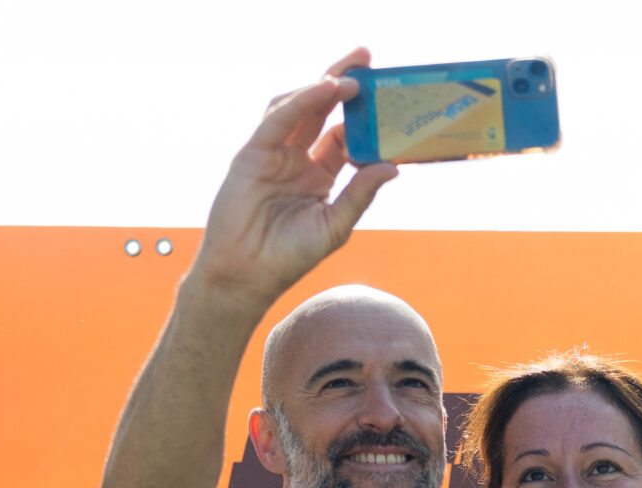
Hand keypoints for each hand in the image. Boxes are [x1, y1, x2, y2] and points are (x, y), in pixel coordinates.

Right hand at [190, 47, 397, 304]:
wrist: (247, 275)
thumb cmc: (289, 257)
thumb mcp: (335, 225)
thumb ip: (360, 193)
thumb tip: (394, 166)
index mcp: (320, 174)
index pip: (346, 135)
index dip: (365, 117)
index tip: (390, 100)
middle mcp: (298, 158)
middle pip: (323, 110)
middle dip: (344, 81)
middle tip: (367, 57)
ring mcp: (275, 152)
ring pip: (300, 107)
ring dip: (324, 86)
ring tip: (353, 77)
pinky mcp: (253, 152)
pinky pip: (279, 119)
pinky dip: (302, 101)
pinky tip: (325, 88)